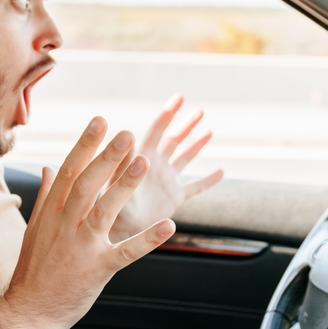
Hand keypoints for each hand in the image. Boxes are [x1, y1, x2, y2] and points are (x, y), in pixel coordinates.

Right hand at [0, 117, 175, 328]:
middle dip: (106, 157)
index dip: (86, 145)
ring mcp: (81, 248)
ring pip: (104, 211)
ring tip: (143, 161)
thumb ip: (46, 197)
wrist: (28, 311)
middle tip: (126, 133)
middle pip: (86, 184)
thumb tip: (49, 167)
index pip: (69, 171)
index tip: (101, 122)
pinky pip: (125, 252)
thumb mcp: (35, 229)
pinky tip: (168, 226)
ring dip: (124, 186)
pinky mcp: (97, 270)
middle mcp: (65, 226)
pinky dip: (147, 240)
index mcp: (52, 213)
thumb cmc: (34, 270)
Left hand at [110, 94, 223, 241]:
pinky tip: (221, 172)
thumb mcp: (116, 182)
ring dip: (197, 145)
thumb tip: (127, 138)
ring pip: (185, 158)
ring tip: (208, 131)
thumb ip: (124, 162)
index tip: (179, 97)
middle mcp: (155, 165)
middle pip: (174, 139)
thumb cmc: (106, 207)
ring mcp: (165, 180)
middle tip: (199, 110)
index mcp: (141, 157)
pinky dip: (208, 180)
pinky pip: (195, 187)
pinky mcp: (174, 198)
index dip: (168, 114)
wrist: (112, 231)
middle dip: (186, 125)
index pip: (157, 130)